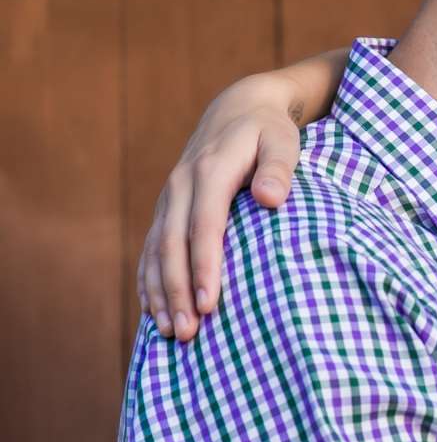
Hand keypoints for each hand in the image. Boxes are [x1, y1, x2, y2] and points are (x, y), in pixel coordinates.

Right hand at [138, 71, 306, 340]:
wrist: (239, 108)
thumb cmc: (269, 131)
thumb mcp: (283, 140)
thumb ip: (280, 167)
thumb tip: (271, 198)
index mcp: (210, 171)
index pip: (204, 226)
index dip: (204, 267)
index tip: (209, 305)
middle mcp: (181, 186)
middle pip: (172, 245)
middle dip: (177, 291)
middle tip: (187, 334)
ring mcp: (169, 197)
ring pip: (155, 250)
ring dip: (160, 292)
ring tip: (170, 333)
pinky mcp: (166, 207)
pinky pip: (150, 248)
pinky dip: (149, 280)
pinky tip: (153, 311)